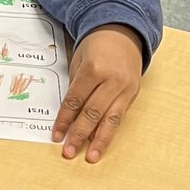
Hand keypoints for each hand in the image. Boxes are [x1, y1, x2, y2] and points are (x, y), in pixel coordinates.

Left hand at [52, 24, 142, 161]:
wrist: (121, 33)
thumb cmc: (94, 47)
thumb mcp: (78, 61)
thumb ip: (75, 87)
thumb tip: (69, 115)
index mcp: (93, 69)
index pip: (75, 100)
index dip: (64, 119)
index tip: (56, 135)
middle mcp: (111, 80)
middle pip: (92, 112)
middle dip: (79, 134)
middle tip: (68, 151)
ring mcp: (125, 88)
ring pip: (111, 119)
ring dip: (99, 140)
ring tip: (91, 156)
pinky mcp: (133, 94)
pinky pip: (120, 116)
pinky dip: (110, 131)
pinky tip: (102, 143)